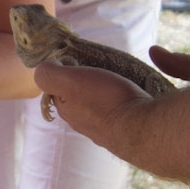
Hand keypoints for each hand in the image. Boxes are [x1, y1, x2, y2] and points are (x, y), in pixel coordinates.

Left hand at [31, 59, 152, 154]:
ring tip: (117, 74)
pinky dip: (122, 98)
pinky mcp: (127, 128)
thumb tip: (46, 66)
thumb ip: (49, 74)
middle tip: (99, 65)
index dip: (64, 71)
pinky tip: (131, 91)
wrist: (143, 128)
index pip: (57, 89)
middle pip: (78, 96)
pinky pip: (120, 109)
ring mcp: (106, 129)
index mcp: (67, 111)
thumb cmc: (105, 102)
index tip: (78, 59)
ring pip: (99, 104)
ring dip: (106, 88)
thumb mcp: (68, 81)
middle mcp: (83, 123)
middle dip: (86, 80)